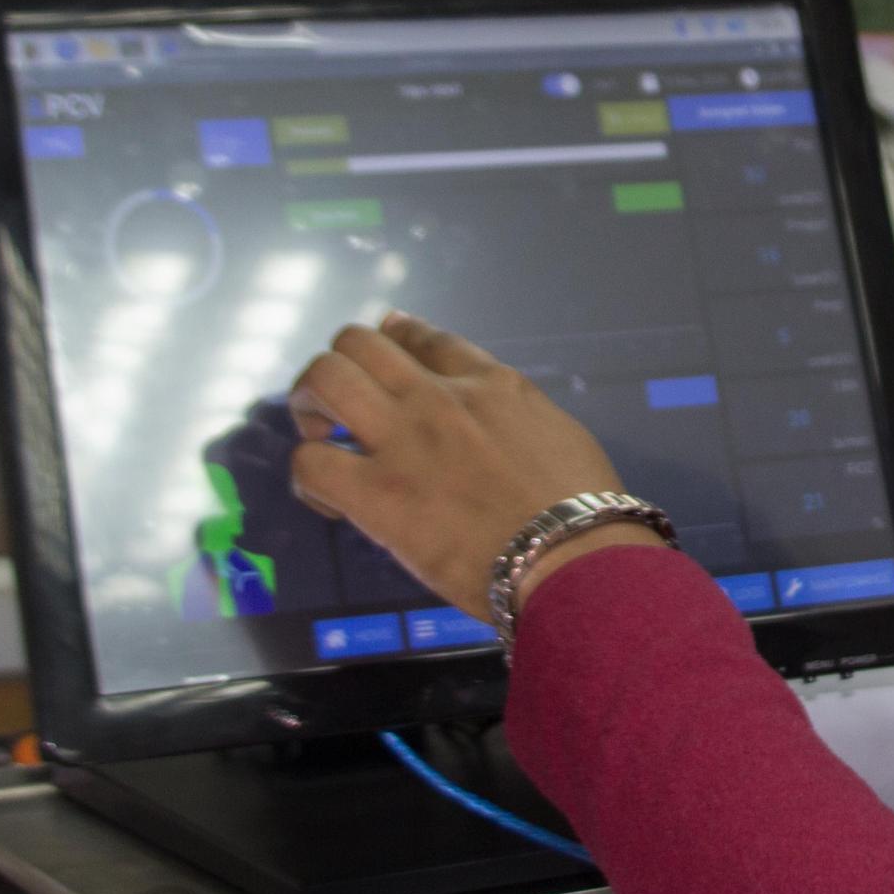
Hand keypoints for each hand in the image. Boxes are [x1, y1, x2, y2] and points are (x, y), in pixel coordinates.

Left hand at [286, 314, 655, 621]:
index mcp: (490, 383)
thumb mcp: (560, 433)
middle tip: (338, 409)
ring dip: (308, 403)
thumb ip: (517, 418)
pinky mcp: (376, 495)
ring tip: (319, 436)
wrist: (574, 556)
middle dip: (338, 367)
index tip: (381, 353)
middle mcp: (439, 397)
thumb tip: (502, 432)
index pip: (423, 337)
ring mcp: (403, 441)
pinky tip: (327, 501)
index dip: (393, 338)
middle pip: (359, 342)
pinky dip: (308, 478)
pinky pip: (311, 463)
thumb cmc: (586, 510)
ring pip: (325, 378)